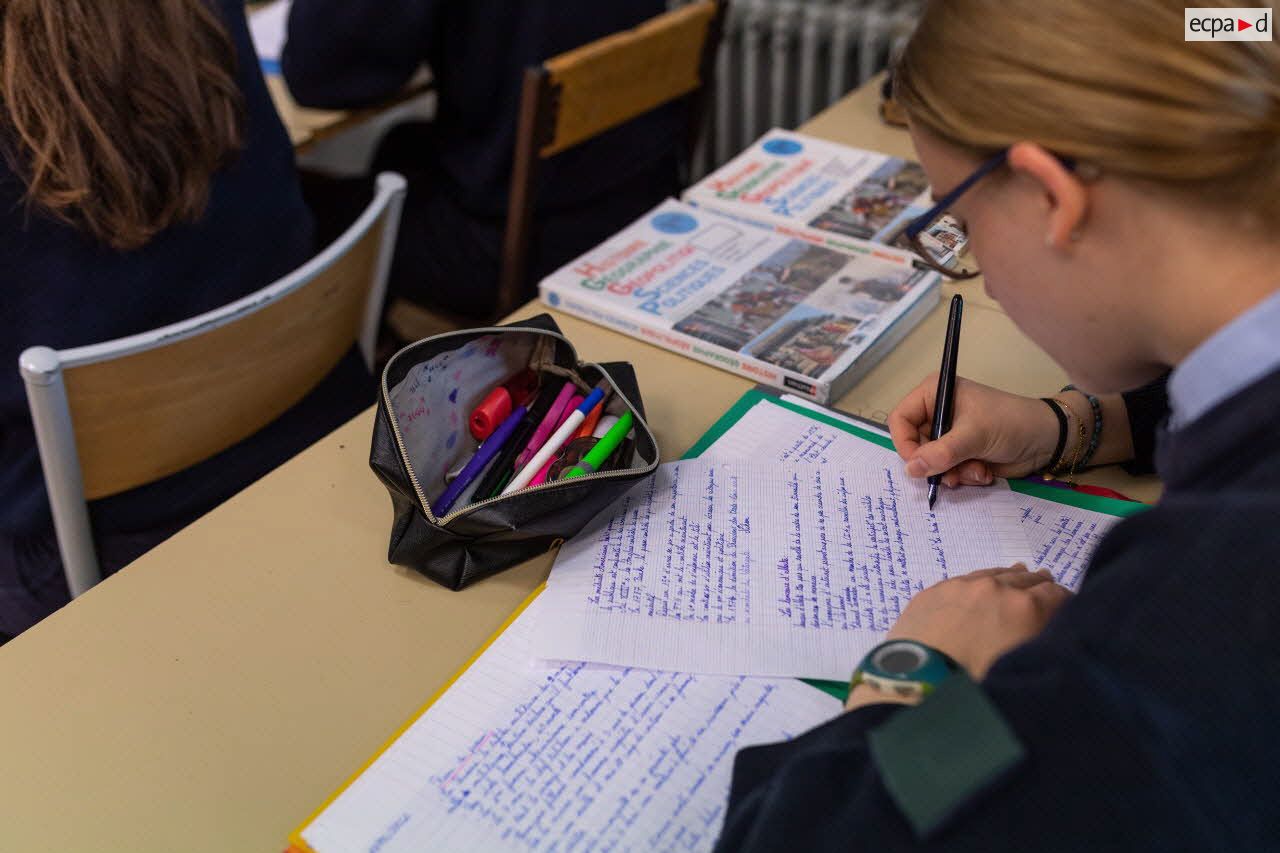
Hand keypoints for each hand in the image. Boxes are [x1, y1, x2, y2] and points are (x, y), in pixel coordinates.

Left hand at [846, 565, 1070, 711]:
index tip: (1067, 613)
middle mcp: (996, 588)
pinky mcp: (934, 591)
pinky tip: (980, 588)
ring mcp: (962, 586)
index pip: (1057, 594)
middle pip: (1028, 579)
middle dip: (1039, 588)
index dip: (1065, 604)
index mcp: (1025, 608)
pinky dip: (979, 584)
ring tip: (1019, 579)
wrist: (917, 685)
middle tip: (1045, 594)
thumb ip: (1042, 644)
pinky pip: (965, 580)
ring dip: (1010, 580)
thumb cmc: (978, 690)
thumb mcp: (1023, 670)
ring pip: (995, 575)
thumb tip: (1048, 633)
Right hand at [888, 375, 1059, 486]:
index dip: (905, 444)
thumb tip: (911, 469)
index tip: (918, 464)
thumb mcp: (974, 435)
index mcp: (935, 394)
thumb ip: (941, 453)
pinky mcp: (960, 453)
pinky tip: (983, 472)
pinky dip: (963, 476)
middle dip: (935, 463)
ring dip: (952, 473)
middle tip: (951, 474)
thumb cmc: (1011, 423)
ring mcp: (949, 435)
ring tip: (975, 471)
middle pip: (914, 445)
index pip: (901, 420)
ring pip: (930, 463)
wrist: (1046, 440)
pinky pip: (946, 471)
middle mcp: (937, 413)